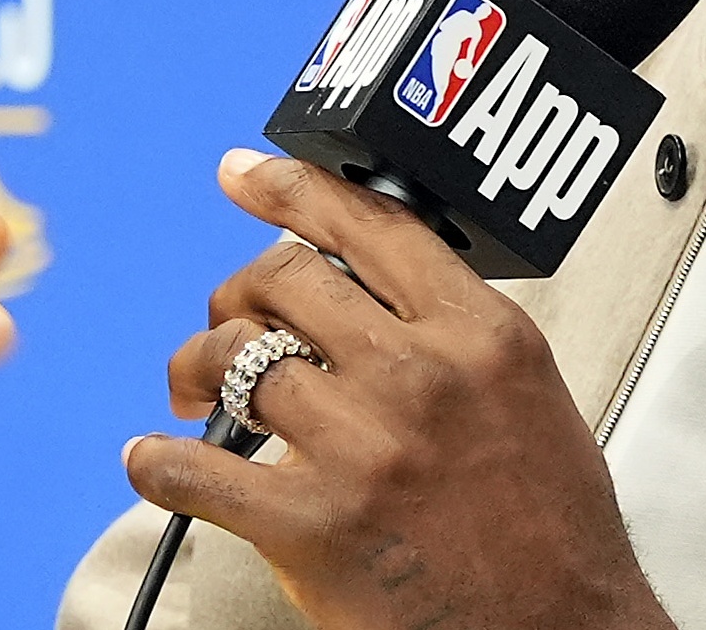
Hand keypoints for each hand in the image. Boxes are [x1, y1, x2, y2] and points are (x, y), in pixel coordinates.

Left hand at [127, 151, 668, 629]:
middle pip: (288, 279)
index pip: (371, 225)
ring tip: (194, 389)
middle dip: (238, 288)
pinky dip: (157, 459)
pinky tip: (153, 456)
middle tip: (227, 313)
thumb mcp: (531, 394)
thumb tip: (378, 287)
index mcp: (482, 334)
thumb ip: (460, 333)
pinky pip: (196, 469)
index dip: (292, 189)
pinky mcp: (310, 524)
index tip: (246, 175)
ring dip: (196, 367)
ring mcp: (361, 447)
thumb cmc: (552, 529)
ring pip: (236, 359)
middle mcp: (420, 375)